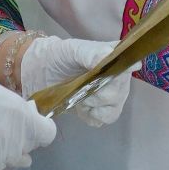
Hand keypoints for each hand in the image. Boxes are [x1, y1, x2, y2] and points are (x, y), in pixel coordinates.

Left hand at [16, 36, 131, 127]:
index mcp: (115, 56)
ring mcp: (112, 94)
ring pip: (113, 109)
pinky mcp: (101, 110)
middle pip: (118, 93)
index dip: (116, 77)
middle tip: (80, 87)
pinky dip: (90, 116)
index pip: (128, 68)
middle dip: (96, 94)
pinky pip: (104, 120)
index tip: (96, 77)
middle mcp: (118, 76)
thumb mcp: (71, 49)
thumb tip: (109, 55)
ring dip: (93, 106)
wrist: (39, 72)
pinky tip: (80, 107)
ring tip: (79, 98)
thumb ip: (90, 52)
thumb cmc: (57, 56)